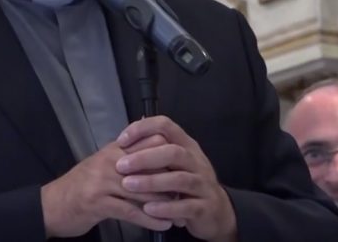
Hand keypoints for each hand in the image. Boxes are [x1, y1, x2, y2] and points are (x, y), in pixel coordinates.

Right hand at [40, 133, 173, 237]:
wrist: (52, 206)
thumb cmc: (80, 187)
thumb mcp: (102, 166)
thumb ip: (124, 159)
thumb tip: (152, 152)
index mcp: (112, 151)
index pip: (147, 142)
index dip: (168, 153)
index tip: (184, 167)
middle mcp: (109, 162)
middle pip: (149, 165)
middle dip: (171, 181)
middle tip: (188, 194)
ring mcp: (103, 182)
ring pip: (143, 190)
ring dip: (165, 205)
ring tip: (180, 214)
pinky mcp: (99, 203)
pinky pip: (131, 211)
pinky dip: (150, 219)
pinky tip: (163, 225)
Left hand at [116, 116, 237, 241]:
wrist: (216, 211)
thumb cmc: (187, 183)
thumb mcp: (175, 163)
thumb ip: (154, 150)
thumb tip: (125, 136)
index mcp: (186, 145)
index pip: (166, 126)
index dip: (142, 129)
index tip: (121, 141)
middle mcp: (196, 161)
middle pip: (173, 152)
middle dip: (144, 158)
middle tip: (121, 166)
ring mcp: (203, 184)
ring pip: (179, 179)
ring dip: (152, 182)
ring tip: (128, 185)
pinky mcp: (204, 207)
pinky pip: (186, 206)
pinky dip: (165, 208)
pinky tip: (147, 209)